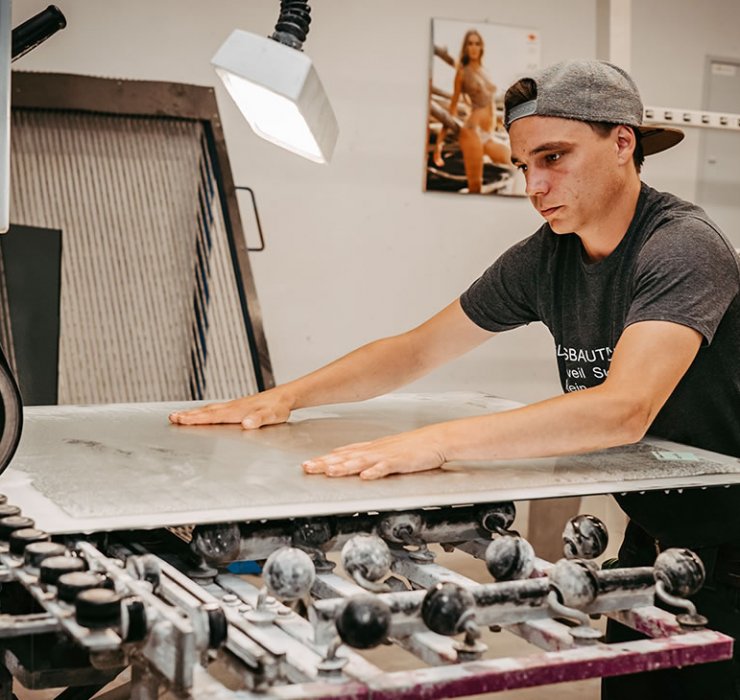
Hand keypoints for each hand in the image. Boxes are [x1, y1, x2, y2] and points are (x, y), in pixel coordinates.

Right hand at [168, 390, 292, 429]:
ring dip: (195, 413)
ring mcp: (234, 406)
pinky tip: (202, 414)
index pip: (213, 416)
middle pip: (207, 411)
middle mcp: (233, 407)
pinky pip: (217, 410)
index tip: (180, 420)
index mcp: (237, 411)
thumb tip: (246, 423)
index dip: (196, 419)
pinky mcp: (238, 407)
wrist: (286, 396)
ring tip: (180, 416)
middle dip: (189, 415)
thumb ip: (259, 419)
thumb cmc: (279, 407)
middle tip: (171, 418)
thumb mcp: (272, 416)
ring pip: (210, 409)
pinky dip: (205, 412)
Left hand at [302, 427, 446, 479]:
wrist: (437, 439)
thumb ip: (370, 456)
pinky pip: (386, 467)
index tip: (308, 463)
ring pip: (361, 461)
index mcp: (372, 448)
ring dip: (344, 466)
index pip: (344, 452)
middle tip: (307, 468)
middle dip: (325, 463)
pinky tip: (365, 476)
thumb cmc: (415, 447)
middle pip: (346, 457)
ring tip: (329, 472)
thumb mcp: (388, 450)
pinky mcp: (401, 461)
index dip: (325, 458)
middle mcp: (376, 450)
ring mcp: (387, 455)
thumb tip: (352, 462)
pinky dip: (375, 471)